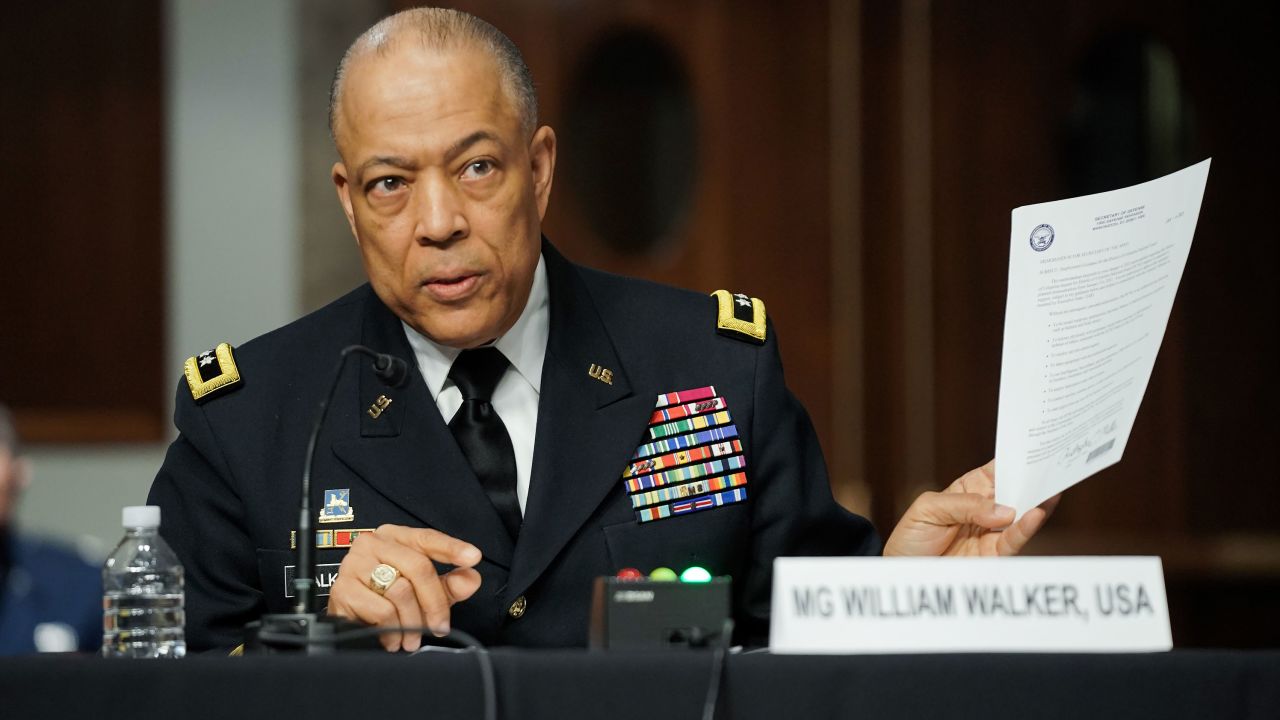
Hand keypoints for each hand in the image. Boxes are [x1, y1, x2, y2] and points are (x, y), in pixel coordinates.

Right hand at [326, 524, 482, 651]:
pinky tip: (392, 638)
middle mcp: (371, 544)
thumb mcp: (423, 591)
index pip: (426, 538)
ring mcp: (354, 565)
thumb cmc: (385, 599)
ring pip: (401, 591)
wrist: (349, 620)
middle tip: (440, 626)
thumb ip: (449, 584)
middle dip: (434, 602)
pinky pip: (381, 611)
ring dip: (412, 621)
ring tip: (411, 637)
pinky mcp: (342, 590)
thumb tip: (471, 578)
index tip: (473, 557)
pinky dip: (393, 630)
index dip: (451, 548)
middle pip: (418, 567)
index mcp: (393, 537)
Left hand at [883, 461, 1058, 556]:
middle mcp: (986, 509)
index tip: (1034, 448)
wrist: (904, 572)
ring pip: (1022, 515)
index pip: (997, 471)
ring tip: (1051, 490)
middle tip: (1052, 467)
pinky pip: (1014, 539)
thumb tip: (1003, 510)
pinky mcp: (995, 555)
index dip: (1015, 460)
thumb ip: (965, 505)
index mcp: (969, 490)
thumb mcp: (929, 509)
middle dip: (1033, 480)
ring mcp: (992, 532)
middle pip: (1016, 491)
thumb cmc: (911, 537)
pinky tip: (1035, 515)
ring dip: (1038, 502)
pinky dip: (1026, 528)